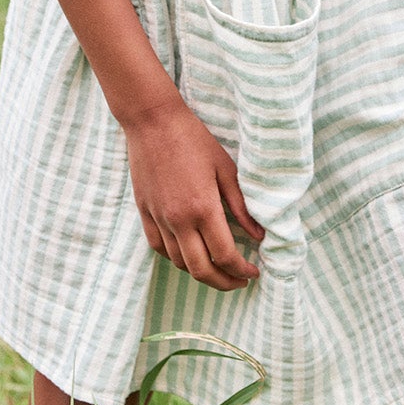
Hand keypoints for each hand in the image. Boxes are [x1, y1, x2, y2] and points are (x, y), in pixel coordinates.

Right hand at [124, 97, 264, 289]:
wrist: (153, 121)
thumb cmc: (194, 139)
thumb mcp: (226, 169)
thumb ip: (241, 206)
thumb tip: (259, 235)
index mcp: (203, 208)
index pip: (225, 255)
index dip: (242, 270)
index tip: (253, 272)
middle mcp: (178, 220)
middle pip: (201, 270)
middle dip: (224, 282)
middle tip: (239, 281)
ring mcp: (158, 217)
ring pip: (179, 263)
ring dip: (201, 272)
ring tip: (217, 268)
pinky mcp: (144, 212)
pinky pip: (159, 247)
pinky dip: (175, 258)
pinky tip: (189, 253)